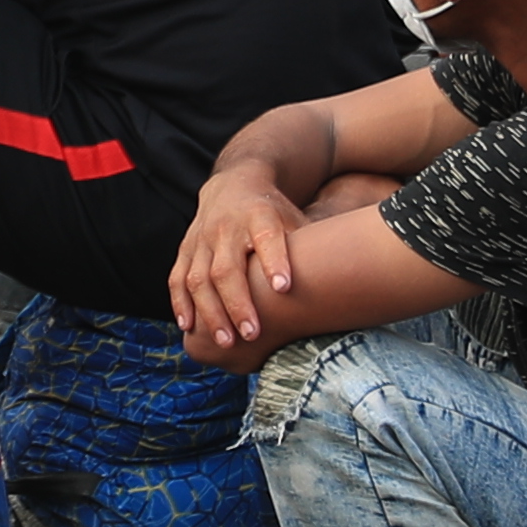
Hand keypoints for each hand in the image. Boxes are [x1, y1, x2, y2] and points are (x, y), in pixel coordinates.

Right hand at [168, 160, 302, 364]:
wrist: (234, 185)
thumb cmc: (275, 214)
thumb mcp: (296, 220)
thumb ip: (310, 248)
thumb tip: (349, 280)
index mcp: (259, 216)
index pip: (267, 237)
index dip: (274, 261)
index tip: (284, 287)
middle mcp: (227, 227)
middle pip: (228, 268)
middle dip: (239, 303)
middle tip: (253, 334)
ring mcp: (202, 238)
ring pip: (199, 278)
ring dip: (211, 311)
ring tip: (226, 341)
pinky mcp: (186, 249)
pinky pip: (178, 278)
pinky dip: (181, 304)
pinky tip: (190, 327)